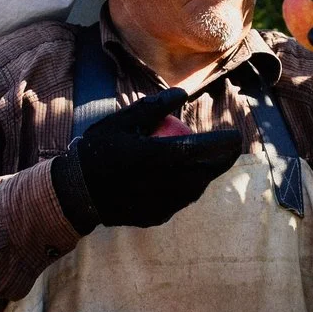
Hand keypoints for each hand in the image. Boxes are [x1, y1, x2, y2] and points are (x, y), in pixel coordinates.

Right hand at [50, 88, 242, 233]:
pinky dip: (187, 189)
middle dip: (224, 160)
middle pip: (208, 172)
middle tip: (230, 149)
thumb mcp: (123, 121)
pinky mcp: (157, 217)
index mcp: (160, 157)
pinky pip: (181, 201)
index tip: (236, 135)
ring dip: (206, 175)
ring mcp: (163, 204)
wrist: (76, 192)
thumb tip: (183, 93)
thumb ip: (156, 107)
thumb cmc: (98, 150)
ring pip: (197, 189)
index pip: (205, 149)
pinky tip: (185, 179)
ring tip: (210, 163)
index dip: (226, 142)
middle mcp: (166, 184)